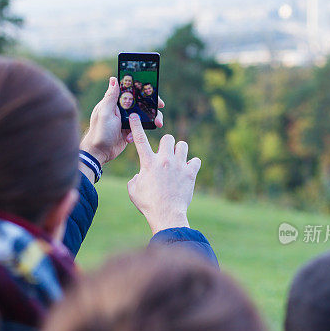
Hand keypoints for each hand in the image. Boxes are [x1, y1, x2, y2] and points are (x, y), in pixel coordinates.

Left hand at [81, 77, 163, 168]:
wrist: (98, 153)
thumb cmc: (99, 132)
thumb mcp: (105, 113)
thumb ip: (110, 97)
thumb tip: (114, 79)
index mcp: (114, 103)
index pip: (131, 92)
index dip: (143, 91)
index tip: (154, 93)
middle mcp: (120, 110)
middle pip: (140, 103)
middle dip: (151, 106)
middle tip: (160, 109)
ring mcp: (125, 121)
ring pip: (142, 116)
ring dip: (150, 120)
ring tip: (157, 124)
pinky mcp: (128, 131)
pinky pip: (139, 129)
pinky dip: (139, 132)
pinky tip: (130, 138)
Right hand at [127, 113, 200, 234]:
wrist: (166, 214)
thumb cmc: (148, 204)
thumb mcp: (133, 191)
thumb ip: (135, 178)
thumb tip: (140, 175)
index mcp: (148, 163)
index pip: (140, 139)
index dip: (136, 125)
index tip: (134, 115)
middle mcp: (164, 160)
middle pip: (168, 137)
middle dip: (167, 144)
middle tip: (166, 154)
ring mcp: (179, 166)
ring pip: (183, 145)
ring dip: (180, 151)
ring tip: (178, 161)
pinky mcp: (190, 173)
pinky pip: (196, 160)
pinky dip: (193, 165)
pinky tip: (188, 170)